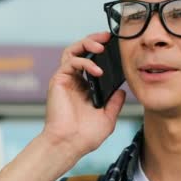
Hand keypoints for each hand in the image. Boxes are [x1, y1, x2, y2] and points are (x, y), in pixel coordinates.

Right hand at [41, 32, 126, 163]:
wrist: (69, 144)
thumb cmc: (85, 136)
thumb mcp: (107, 118)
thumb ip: (114, 102)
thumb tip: (122, 90)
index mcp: (84, 87)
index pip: (92, 61)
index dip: (102, 51)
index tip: (116, 46)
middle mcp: (74, 81)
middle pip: (80, 50)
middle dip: (94, 40)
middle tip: (108, 36)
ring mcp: (65, 80)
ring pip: (72, 51)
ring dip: (86, 44)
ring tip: (101, 46)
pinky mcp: (58, 81)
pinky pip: (70, 62)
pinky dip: (85, 62)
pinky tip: (97, 70)